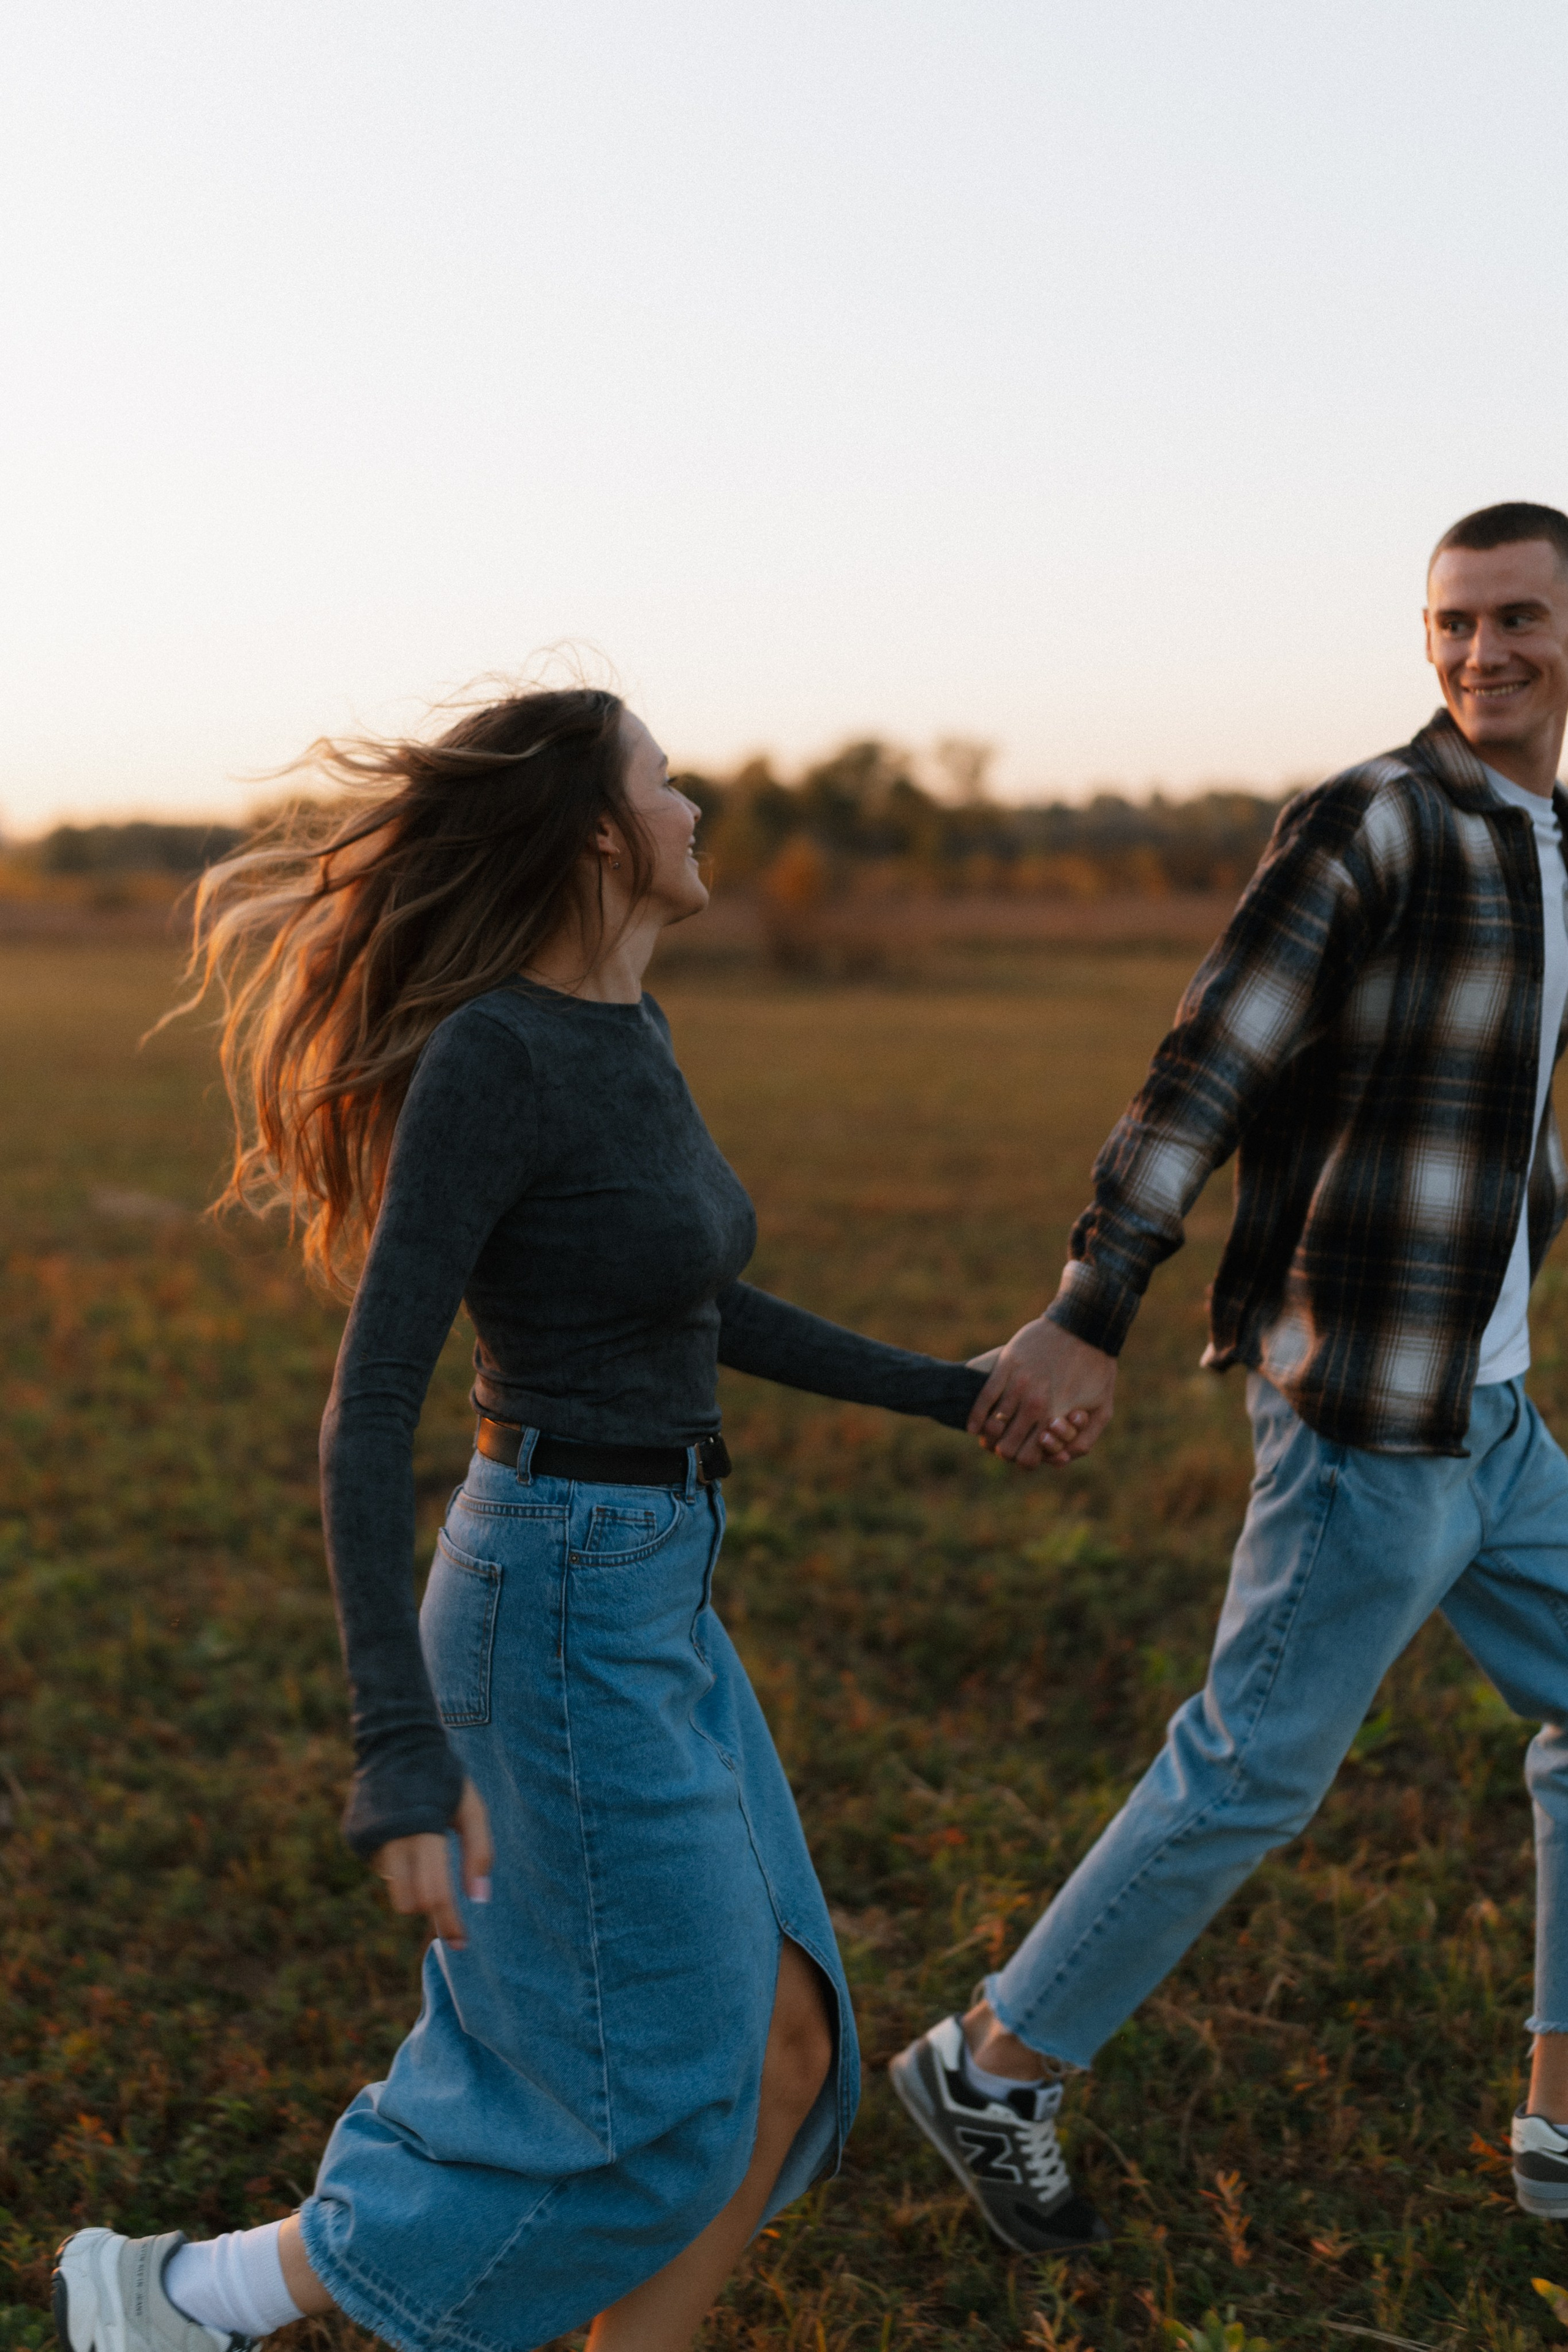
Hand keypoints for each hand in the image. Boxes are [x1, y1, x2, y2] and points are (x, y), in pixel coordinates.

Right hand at [372, 1776, 492, 1946]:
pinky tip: (404, 1834)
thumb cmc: (444, 1779)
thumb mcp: (472, 1809)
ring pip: (394, 1886)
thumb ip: (480, 1851)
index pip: (436, 1892)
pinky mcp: (355, 1838)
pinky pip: (381, 1867)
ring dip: (412, 1880)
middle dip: (428, 1907)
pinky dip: (397, 1862)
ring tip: (424, 1845)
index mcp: (424, 1828)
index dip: (448, 1921)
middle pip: (408, 1901)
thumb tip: (478, 1898)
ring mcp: (368, 1838)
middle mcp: (391, 1837)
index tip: (460, 1943)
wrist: (395, 1743)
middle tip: (444, 1903)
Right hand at [967, 1314, 1115, 1467]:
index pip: (1029, 1458)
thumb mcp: (1103, 1409)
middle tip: (1007, 1447)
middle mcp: (1035, 1404)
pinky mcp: (1006, 1366)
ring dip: (989, 1437)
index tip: (1026, 1454)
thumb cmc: (1097, 1369)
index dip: (1024, 1462)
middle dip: (1005, 1452)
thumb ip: (1084, 1440)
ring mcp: (1018, 1384)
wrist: (1084, 1326)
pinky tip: (973, 1427)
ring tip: (991, 1437)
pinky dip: (975, 1418)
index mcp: (1056, 1417)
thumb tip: (1061, 1461)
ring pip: (993, 1424)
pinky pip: (984, 1398)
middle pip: (1007, 1446)